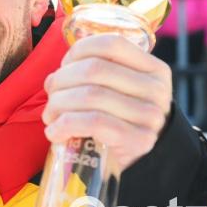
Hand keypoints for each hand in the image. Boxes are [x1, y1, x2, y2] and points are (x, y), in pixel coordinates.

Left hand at [42, 34, 171, 171]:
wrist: (144, 162)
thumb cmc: (120, 120)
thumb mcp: (118, 90)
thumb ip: (95, 74)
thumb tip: (54, 78)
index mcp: (153, 68)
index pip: (110, 44)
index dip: (77, 52)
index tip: (63, 68)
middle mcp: (156, 89)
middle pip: (94, 69)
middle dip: (61, 81)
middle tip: (50, 96)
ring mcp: (150, 115)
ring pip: (90, 95)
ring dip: (58, 105)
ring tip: (50, 116)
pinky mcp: (139, 140)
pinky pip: (93, 122)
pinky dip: (65, 125)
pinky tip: (55, 132)